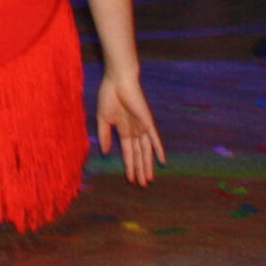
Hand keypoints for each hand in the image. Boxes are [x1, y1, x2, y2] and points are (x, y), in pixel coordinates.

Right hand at [95, 68, 162, 185]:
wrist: (117, 80)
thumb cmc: (109, 96)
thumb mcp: (103, 119)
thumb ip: (105, 136)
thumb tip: (106, 153)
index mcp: (123, 129)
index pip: (129, 152)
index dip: (129, 165)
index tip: (130, 179)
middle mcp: (135, 130)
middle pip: (139, 154)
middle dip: (140, 169)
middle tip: (143, 185)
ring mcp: (142, 126)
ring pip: (146, 150)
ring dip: (147, 165)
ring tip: (148, 179)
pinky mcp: (147, 121)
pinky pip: (154, 138)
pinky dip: (158, 149)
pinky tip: (162, 161)